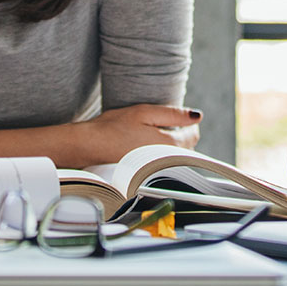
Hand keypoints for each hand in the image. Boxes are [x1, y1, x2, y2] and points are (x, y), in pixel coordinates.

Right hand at [77, 104, 202, 163]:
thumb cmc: (114, 127)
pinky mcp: (145, 172)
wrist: (89, 145)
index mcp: (169, 144)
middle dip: (181, 134)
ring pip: (174, 155)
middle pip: (186, 147)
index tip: (176, 117)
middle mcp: (166, 160)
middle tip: (163, 123)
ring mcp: (156, 168)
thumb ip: (173, 114)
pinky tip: (144, 145)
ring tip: (152, 133)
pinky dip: (159, 153)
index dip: (188, 123)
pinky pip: (162, 162)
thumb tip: (197, 116)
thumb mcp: (145, 112)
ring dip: (170, 145)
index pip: (193, 135)